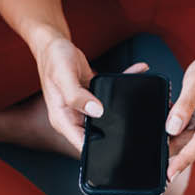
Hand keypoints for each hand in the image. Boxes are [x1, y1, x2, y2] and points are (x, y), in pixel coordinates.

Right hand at [34, 34, 147, 152]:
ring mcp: (82, 108)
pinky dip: (122, 86)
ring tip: (140, 95)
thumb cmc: (53, 59)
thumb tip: (97, 112)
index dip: (98, 150)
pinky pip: (109, 97)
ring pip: (107, 114)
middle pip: (97, 132)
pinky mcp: (91, 97)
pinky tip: (136, 74)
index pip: (82, 143)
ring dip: (122, 106)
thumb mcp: (63, 77)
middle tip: (136, 121)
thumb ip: (77, 96)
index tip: (118, 147)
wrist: (53, 44)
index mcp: (62, 119)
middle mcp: (72, 117)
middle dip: (116, 129)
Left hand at [164, 50, 194, 182]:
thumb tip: (172, 128)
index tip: (168, 175)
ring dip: (173, 134)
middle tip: (151, 144)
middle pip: (190, 145)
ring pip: (187, 140)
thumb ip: (184, 105)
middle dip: (171, 145)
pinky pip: (189, 133)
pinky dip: (178, 128)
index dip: (181, 162)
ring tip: (164, 119)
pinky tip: (170, 120)